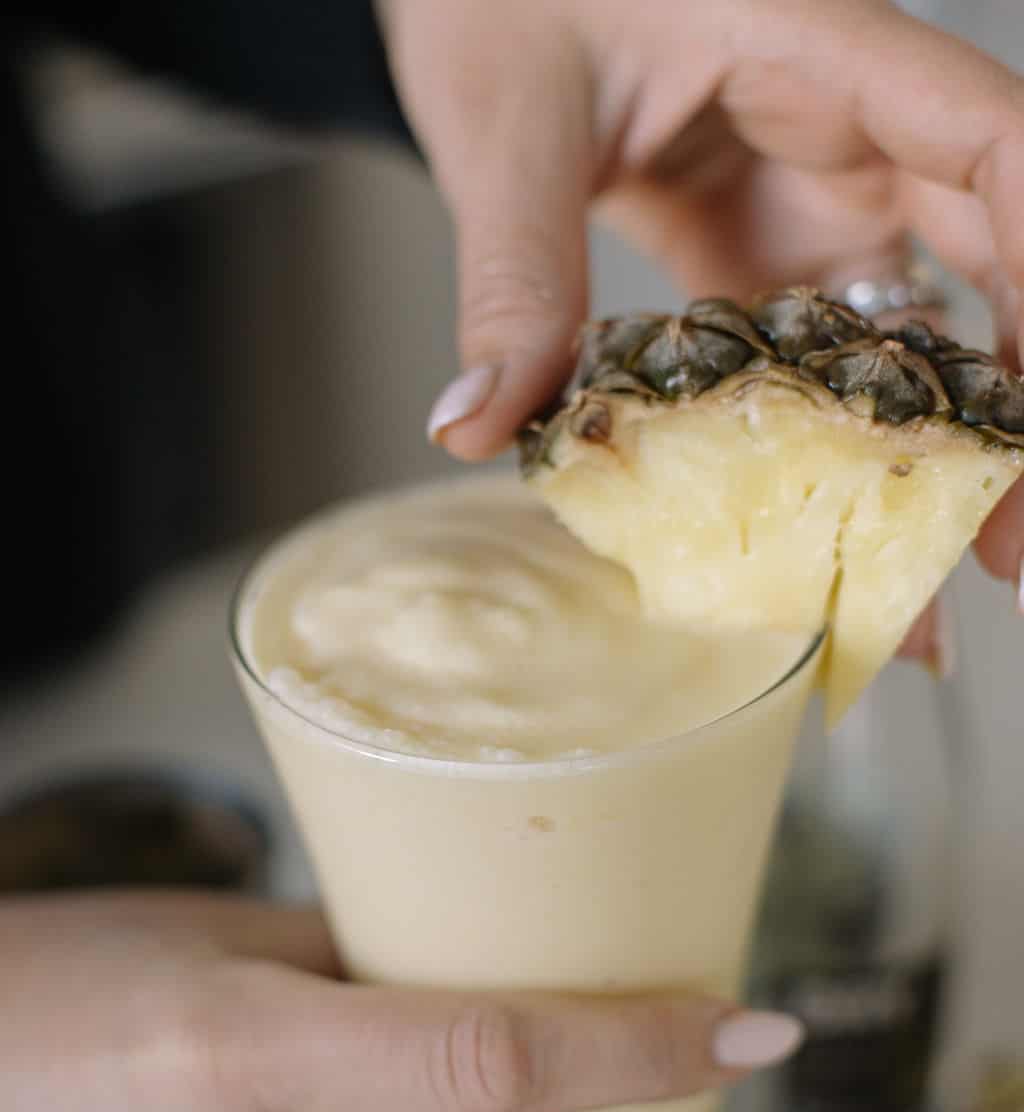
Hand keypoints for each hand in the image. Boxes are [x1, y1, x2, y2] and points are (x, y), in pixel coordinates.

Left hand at [382, 0, 1023, 607]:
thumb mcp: (506, 122)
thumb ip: (514, 269)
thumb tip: (477, 423)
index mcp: (819, 49)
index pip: (993, 146)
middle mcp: (844, 127)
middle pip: (989, 260)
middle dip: (1013, 406)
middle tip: (1006, 549)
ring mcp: (807, 195)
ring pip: (906, 330)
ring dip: (919, 453)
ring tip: (912, 580)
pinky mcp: (761, 251)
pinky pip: (817, 356)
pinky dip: (823, 443)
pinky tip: (815, 537)